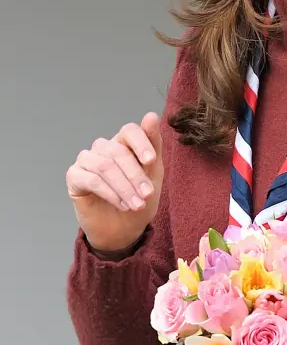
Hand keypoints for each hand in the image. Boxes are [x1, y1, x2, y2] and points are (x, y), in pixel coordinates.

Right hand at [66, 112, 163, 253]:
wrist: (124, 229)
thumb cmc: (140, 198)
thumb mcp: (153, 174)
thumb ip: (153, 145)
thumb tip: (151, 114)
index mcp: (123, 142)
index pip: (129, 130)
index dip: (141, 143)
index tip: (151, 161)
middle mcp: (103, 148)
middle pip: (118, 151)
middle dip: (136, 175)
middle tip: (147, 195)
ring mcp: (86, 160)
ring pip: (105, 166)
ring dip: (124, 187)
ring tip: (137, 205)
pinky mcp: (74, 176)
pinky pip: (92, 180)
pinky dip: (110, 193)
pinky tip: (122, 205)